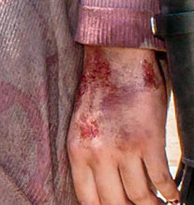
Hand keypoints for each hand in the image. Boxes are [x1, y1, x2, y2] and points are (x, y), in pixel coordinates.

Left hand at [68, 44, 178, 204]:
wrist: (115, 59)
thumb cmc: (101, 91)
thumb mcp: (82, 126)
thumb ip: (89, 155)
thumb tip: (105, 184)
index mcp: (77, 150)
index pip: (88, 199)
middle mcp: (97, 154)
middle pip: (115, 204)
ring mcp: (123, 149)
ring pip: (140, 197)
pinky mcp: (149, 141)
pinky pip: (161, 180)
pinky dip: (170, 193)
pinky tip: (173, 195)